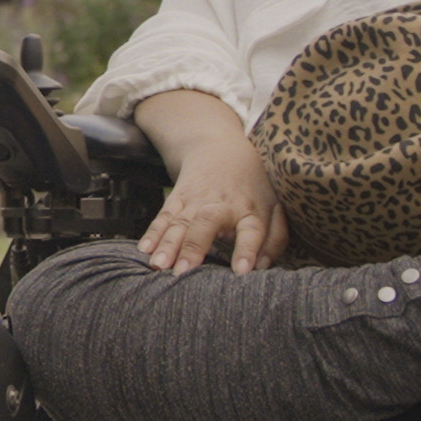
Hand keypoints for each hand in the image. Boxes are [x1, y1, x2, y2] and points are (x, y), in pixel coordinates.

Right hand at [141, 124, 290, 274]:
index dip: (246, 250)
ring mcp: (194, 202)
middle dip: (193, 248)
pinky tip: (145, 249)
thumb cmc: (251, 185)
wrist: (219, 148)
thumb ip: (275, 239)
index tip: (240, 271)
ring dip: (168, 244)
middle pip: (205, 224)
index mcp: (249, 209)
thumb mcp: (273, 206)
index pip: (251, 231)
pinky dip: (153, 233)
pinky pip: (163, 218)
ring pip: (180, 223)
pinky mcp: (176, 200)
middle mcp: (220, 206)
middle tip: (183, 271)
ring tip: (159, 265)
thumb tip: (263, 267)